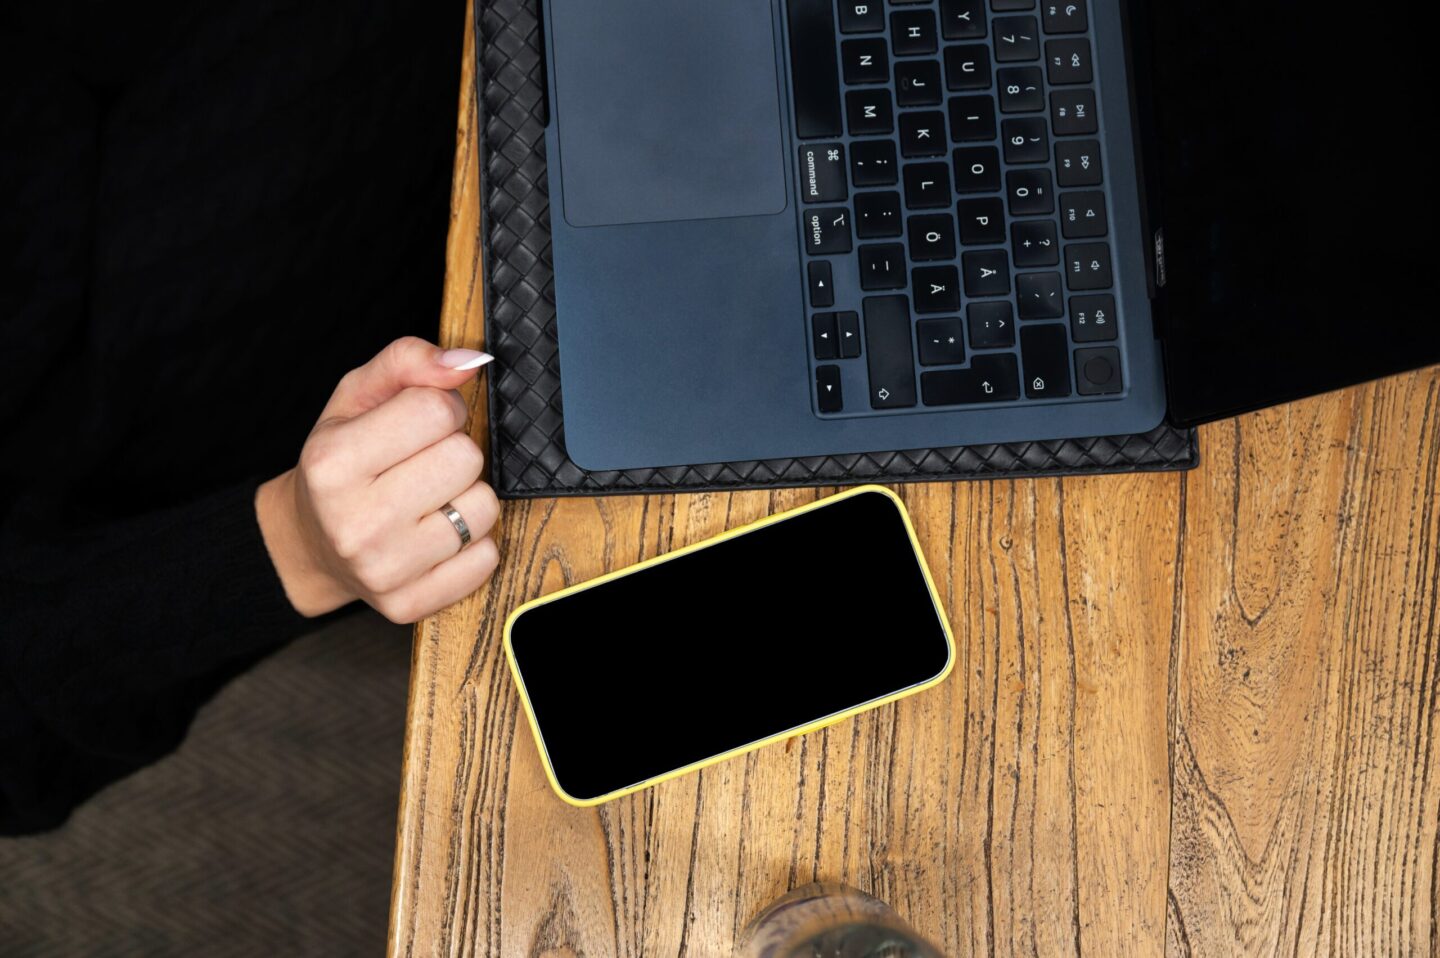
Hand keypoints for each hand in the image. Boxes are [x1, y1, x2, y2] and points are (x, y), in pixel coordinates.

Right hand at [255, 337, 500, 621]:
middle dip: (455, 452)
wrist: (309, 544)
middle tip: (424, 463)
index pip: (436, 410)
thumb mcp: (355, 398)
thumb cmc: (340, 464)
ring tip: (431, 499)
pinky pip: (486, 558)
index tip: (422, 423)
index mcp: (333, 462)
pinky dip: (472, 543)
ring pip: (483, 509)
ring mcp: (382, 569)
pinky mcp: (407, 605)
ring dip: (467, 497)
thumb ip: (408, 363)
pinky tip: (437, 535)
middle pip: (465, 458)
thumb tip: (468, 361)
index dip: (440, 408)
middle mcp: (353, 522)